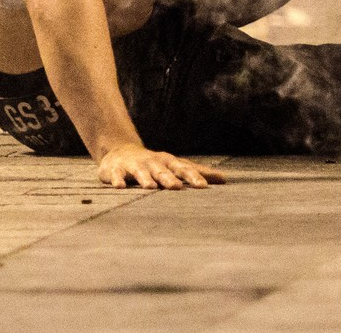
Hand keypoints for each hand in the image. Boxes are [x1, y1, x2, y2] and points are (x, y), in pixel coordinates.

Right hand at [97, 144, 224, 190]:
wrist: (120, 152)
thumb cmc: (154, 163)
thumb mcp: (175, 166)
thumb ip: (197, 172)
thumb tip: (224, 179)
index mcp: (168, 162)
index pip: (182, 169)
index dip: (192, 177)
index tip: (203, 187)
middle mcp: (152, 163)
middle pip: (162, 170)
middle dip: (169, 178)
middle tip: (177, 187)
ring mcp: (134, 166)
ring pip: (140, 172)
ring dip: (145, 179)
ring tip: (150, 187)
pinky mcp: (116, 170)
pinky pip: (116, 175)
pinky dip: (117, 180)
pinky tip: (120, 187)